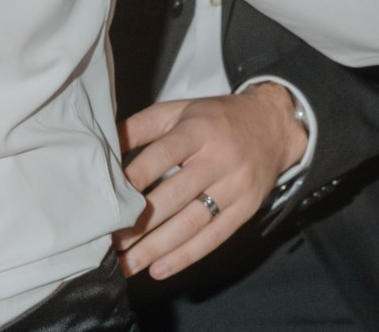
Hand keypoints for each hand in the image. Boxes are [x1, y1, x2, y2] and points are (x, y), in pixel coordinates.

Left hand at [115, 84, 306, 278]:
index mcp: (199, 130)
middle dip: (139, 223)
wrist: (276, 123)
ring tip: (127, 265)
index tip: (105, 203)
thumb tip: (101, 147)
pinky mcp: (248, 206)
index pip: (162, 156)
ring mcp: (237, 184)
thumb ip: (141, 126)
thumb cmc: (217, 118)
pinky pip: (216, 236)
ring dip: (156, 248)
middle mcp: (220, 157)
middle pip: (175, 196)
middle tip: (110, 244)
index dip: (133, 180)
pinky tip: (159, 269)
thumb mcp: (180, 110)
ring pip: (192, 222)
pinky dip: (186, 256)